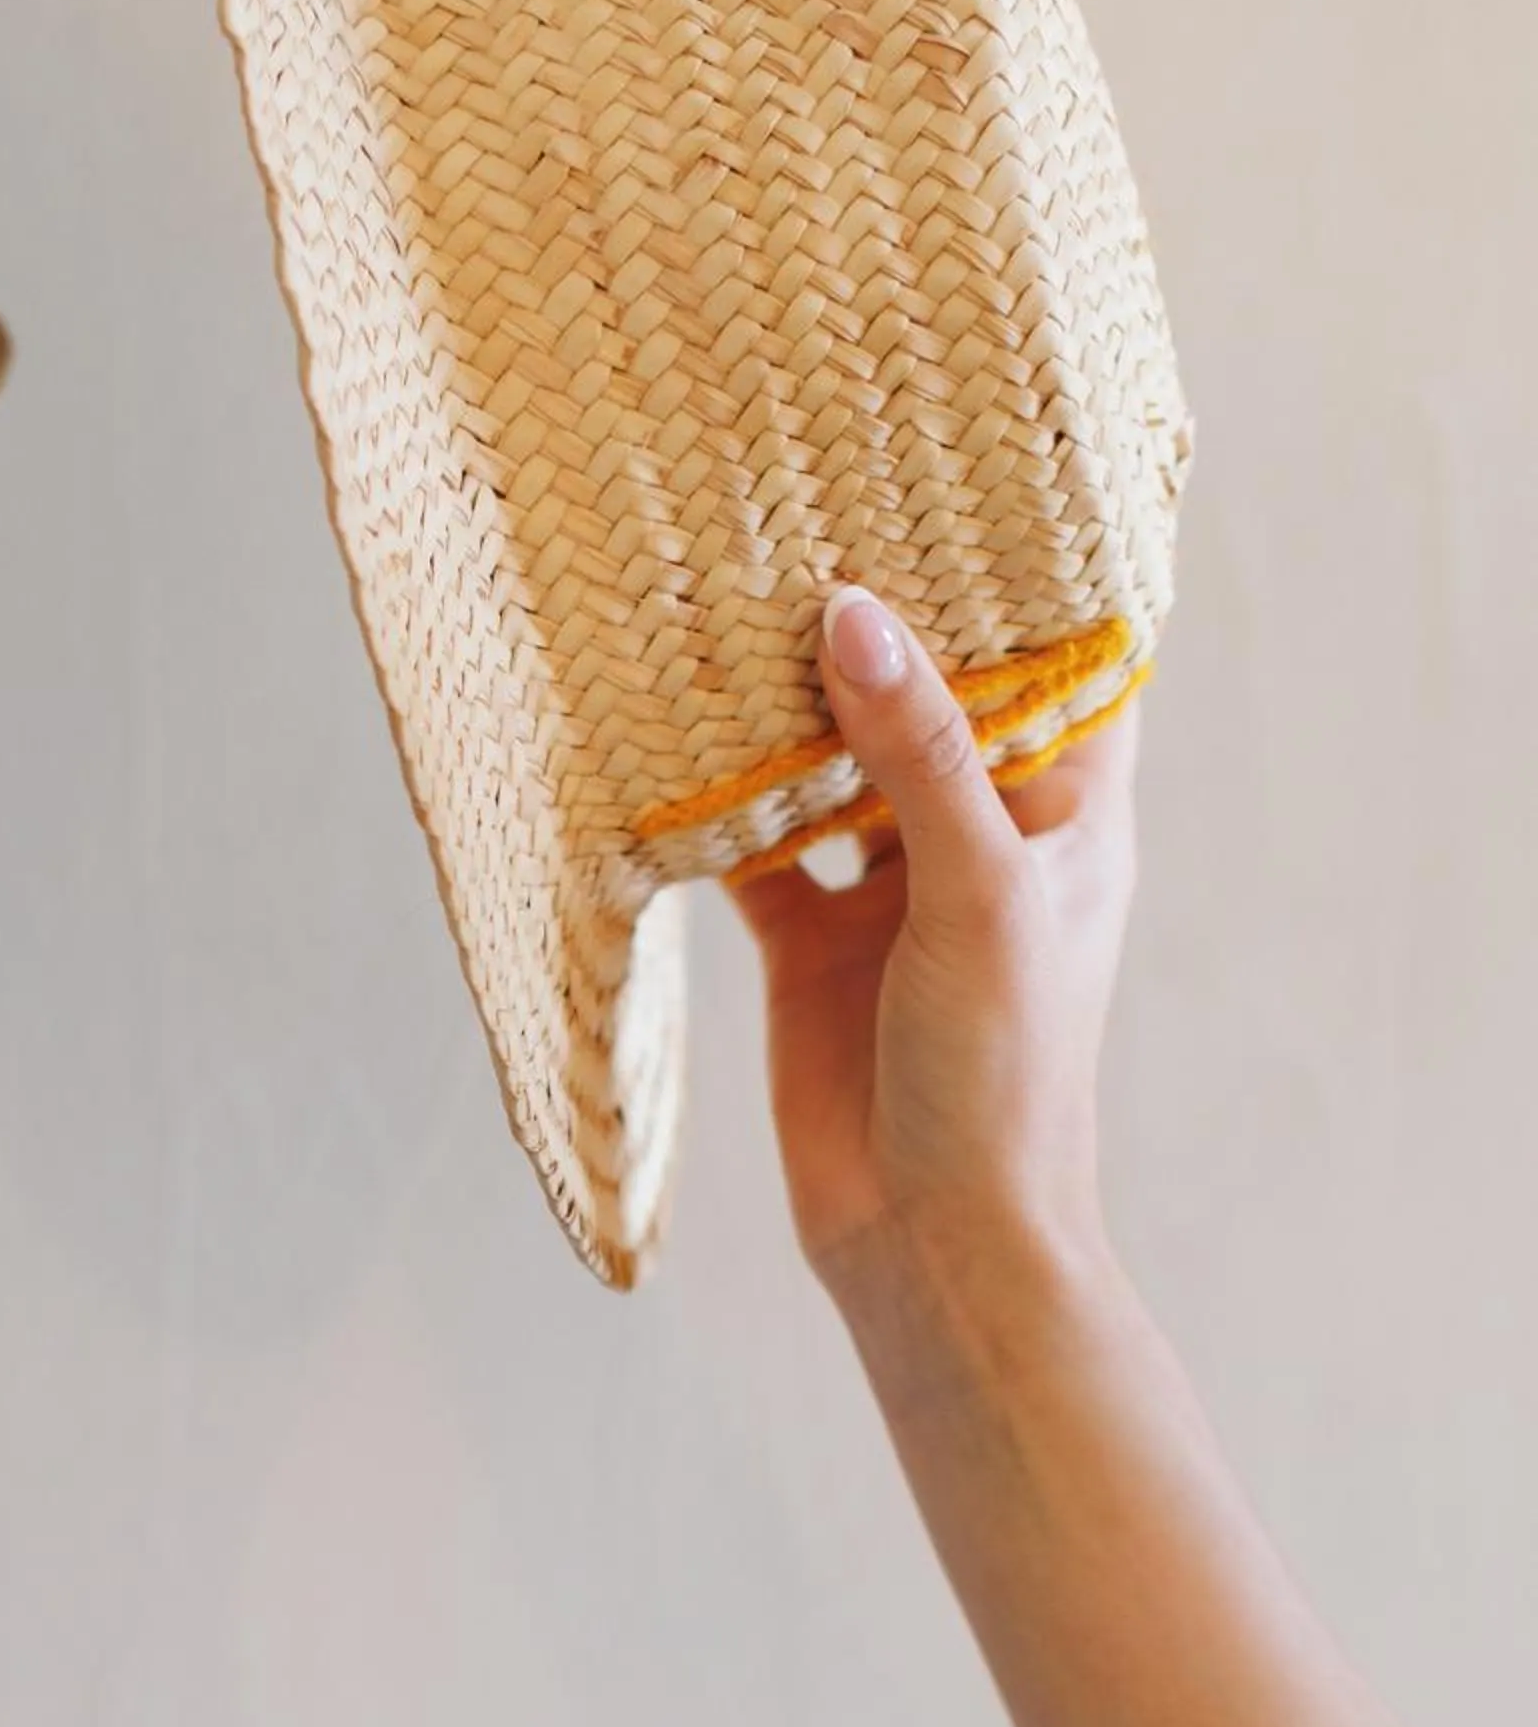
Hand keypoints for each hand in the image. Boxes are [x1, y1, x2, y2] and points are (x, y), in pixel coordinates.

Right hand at [729, 586, 1138, 1291]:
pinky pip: (756, 848)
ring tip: (721, 603)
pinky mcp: (808, 942)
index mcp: (1065, 817)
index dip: (1019, 587)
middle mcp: (980, 839)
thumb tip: (852, 613)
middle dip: (872, 630)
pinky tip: (661, 740)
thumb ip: (913, 754)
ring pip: (832, 767)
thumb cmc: (1002, 1075)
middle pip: (926, 705)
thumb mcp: (976, 894)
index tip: (953, 486)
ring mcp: (889, 889)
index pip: (1059, 673)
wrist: (929, 1240)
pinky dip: (714, 803)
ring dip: (783, 708)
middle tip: (801, 520)